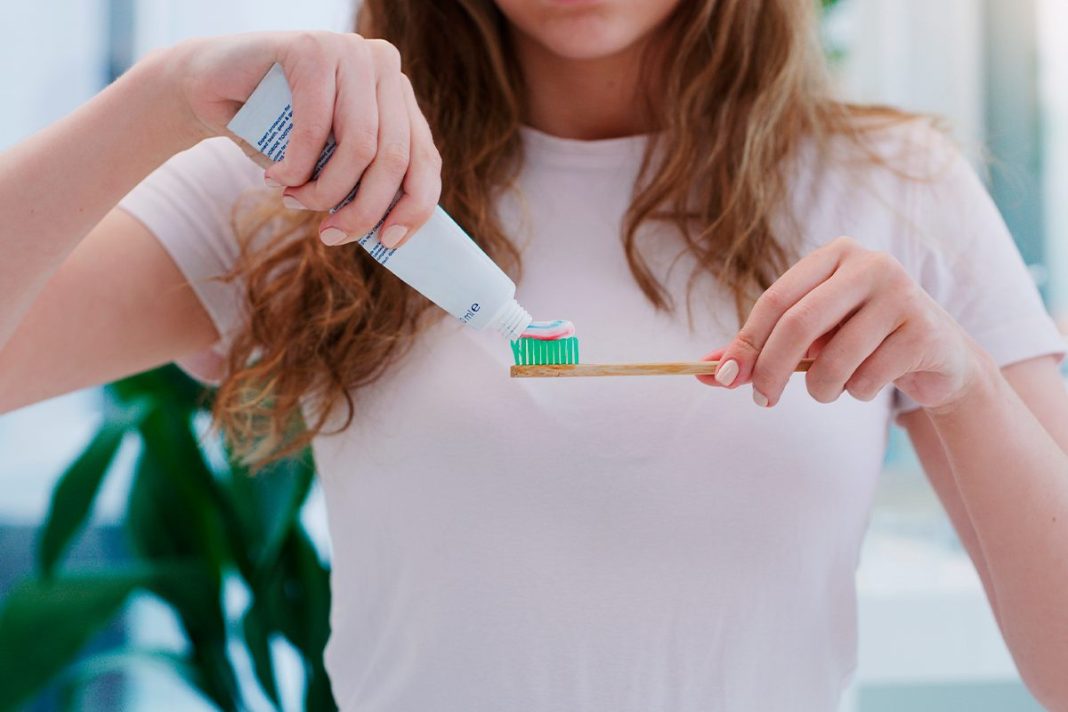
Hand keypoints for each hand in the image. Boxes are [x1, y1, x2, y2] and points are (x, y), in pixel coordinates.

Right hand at [172, 31, 439, 246]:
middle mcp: (383, 67)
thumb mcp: (331, 166)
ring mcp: (350, 51)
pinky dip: (297, 165)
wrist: (211, 89)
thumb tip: (393, 236)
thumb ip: (365, 187)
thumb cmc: (277, 136)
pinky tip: (277, 178)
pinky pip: (317, 125)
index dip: (413, 207)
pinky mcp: (312, 48)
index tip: (388, 242)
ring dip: (324, 190)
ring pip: (360, 146)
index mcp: (399, 96)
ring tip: (294, 201)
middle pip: (394, 158)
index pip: (425, 159)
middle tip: (331, 234)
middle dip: (362, 209)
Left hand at [699, 236, 988, 411]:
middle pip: (799, 325)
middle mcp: (870, 265)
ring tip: (832, 387)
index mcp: (834, 255)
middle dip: (771, 371)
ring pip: (833, 361)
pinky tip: (874, 379)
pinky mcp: (923, 332)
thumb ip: (760, 348)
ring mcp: (901, 295)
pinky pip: (865, 380)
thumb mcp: (810, 337)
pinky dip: (857, 392)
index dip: (746, 342)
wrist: (937, 356)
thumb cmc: (860, 340)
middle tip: (762, 399)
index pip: (776, 300)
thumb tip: (704, 371)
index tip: (725, 376)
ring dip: (821, 390)